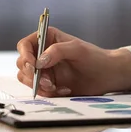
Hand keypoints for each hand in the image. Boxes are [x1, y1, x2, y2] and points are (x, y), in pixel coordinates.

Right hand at [16, 27, 130, 96]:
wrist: (108, 76)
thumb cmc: (95, 58)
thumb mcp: (77, 49)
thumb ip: (57, 51)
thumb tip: (39, 61)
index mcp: (47, 39)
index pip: (24, 45)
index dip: (25, 55)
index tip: (34, 66)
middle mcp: (42, 54)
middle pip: (22, 63)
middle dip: (32, 74)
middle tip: (48, 81)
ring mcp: (45, 70)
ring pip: (27, 78)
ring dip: (39, 85)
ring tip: (56, 87)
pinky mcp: (49, 84)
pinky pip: (38, 90)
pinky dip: (48, 92)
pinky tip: (64, 90)